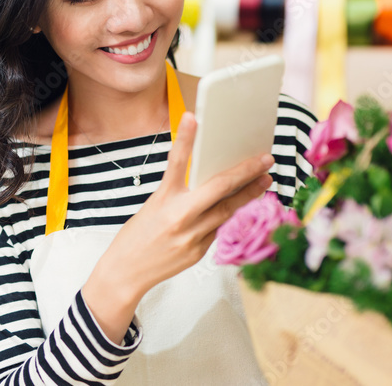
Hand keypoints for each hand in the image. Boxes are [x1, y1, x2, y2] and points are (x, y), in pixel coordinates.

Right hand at [81, 111, 272, 342]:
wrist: (125, 273)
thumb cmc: (136, 236)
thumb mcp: (153, 205)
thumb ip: (178, 192)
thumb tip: (205, 179)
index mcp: (163, 199)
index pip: (176, 162)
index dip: (185, 138)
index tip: (194, 118)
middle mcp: (180, 217)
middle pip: (219, 189)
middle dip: (246, 172)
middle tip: (266, 159)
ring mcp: (192, 237)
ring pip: (228, 210)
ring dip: (249, 194)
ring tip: (264, 180)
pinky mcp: (199, 252)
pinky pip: (218, 229)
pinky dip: (227, 216)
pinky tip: (236, 207)